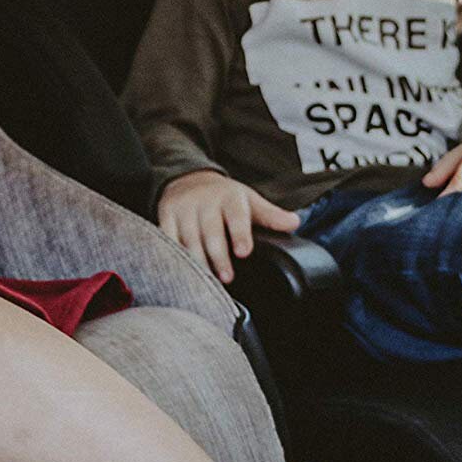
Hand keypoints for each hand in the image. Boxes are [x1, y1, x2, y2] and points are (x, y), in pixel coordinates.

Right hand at [157, 169, 299, 283]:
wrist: (189, 179)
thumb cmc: (225, 197)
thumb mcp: (249, 201)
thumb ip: (270, 215)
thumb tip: (294, 223)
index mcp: (230, 197)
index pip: (236, 216)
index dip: (240, 233)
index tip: (244, 252)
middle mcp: (205, 201)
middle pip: (211, 232)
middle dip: (218, 256)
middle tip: (227, 277)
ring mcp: (184, 208)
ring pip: (188, 239)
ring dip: (197, 262)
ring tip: (206, 281)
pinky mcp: (166, 215)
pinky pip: (167, 238)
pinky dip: (173, 255)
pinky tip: (181, 271)